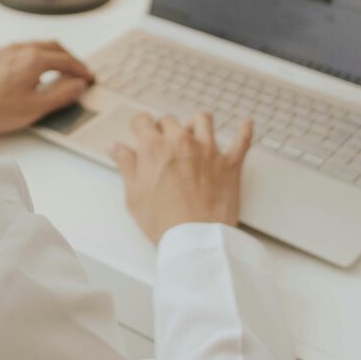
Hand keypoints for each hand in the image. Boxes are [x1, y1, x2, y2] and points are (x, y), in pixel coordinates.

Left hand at [0, 41, 93, 137]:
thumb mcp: (35, 108)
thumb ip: (61, 95)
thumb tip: (77, 85)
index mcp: (33, 59)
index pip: (66, 60)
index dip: (81, 69)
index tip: (88, 77)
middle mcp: (20, 49)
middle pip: (53, 47)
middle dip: (69, 58)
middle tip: (77, 71)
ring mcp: (4, 51)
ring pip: (35, 46)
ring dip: (51, 56)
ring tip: (57, 71)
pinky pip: (20, 51)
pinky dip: (34, 58)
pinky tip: (30, 73)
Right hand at [109, 111, 252, 243]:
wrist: (196, 240)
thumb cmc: (164, 221)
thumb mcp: (134, 195)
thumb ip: (125, 165)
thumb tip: (115, 147)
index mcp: (155, 148)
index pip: (142, 120)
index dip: (139, 126)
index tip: (140, 132)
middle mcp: (181, 141)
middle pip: (170, 119)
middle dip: (164, 128)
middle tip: (164, 143)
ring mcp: (208, 150)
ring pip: (203, 120)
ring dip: (196, 124)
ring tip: (194, 133)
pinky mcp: (229, 164)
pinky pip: (242, 140)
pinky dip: (244, 130)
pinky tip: (245, 124)